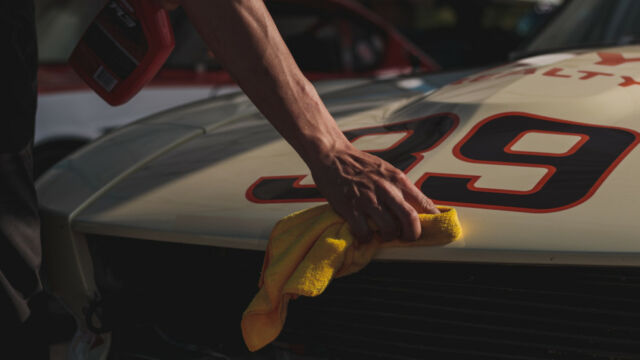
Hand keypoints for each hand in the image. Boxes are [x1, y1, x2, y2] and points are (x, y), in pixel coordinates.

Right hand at [309, 143, 439, 243]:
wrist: (332, 154)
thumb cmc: (358, 163)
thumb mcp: (385, 170)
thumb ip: (399, 187)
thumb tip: (414, 206)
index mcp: (397, 179)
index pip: (423, 203)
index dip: (432, 220)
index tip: (433, 229)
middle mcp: (386, 189)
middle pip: (410, 219)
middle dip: (412, 235)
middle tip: (407, 238)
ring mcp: (368, 199)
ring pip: (389, 229)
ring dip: (388, 237)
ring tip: (382, 235)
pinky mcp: (350, 207)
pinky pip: (364, 232)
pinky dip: (366, 238)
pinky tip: (364, 234)